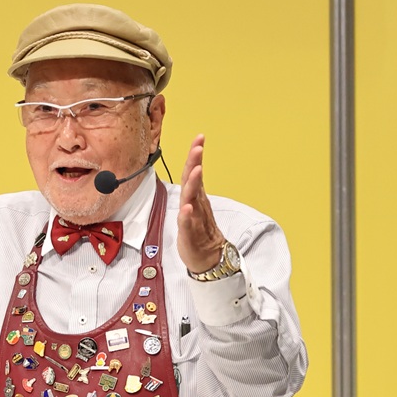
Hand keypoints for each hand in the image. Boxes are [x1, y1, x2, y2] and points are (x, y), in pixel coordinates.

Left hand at [176, 134, 226, 273]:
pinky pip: (188, 224)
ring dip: (193, 184)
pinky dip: (187, 215)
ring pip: (192, 199)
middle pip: (194, 181)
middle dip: (195, 162)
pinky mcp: (190, 235)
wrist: (209, 258)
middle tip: (199, 146)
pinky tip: (187, 208)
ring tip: (196, 169)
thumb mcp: (191, 208)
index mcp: (196, 198)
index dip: (195, 156)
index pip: (193, 173)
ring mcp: (194, 219)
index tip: (199, 138)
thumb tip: (190, 171)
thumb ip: (190, 191)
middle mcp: (197, 205)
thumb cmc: (198, 232)